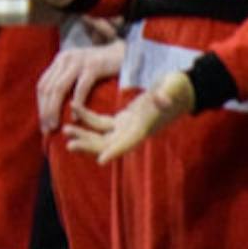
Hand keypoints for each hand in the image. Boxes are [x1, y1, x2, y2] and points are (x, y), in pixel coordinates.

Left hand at [37, 39, 125, 134]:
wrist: (125, 53)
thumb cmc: (102, 68)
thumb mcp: (79, 71)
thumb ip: (67, 82)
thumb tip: (53, 108)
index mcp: (60, 60)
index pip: (43, 85)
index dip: (40, 106)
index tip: (43, 124)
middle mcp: (65, 59)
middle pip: (48, 87)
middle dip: (45, 111)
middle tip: (47, 130)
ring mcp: (79, 61)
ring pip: (59, 88)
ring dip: (54, 109)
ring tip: (56, 126)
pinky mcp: (94, 66)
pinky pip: (81, 87)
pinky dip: (77, 104)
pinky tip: (75, 118)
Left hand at [65, 68, 192, 162]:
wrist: (182, 88)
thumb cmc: (178, 87)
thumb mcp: (172, 88)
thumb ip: (166, 94)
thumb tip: (164, 98)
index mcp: (145, 127)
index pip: (129, 143)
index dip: (115, 151)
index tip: (101, 161)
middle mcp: (135, 131)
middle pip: (109, 145)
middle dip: (89, 145)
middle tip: (69, 144)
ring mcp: (128, 126)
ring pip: (102, 136)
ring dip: (84, 135)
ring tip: (65, 130)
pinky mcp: (124, 119)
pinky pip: (101, 123)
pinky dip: (88, 118)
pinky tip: (74, 109)